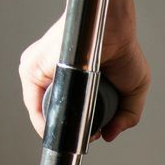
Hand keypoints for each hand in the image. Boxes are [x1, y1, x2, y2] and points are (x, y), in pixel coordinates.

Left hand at [19, 8, 149, 141]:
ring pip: (42, 112)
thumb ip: (126, 117)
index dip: (77, 129)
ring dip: (57, 128)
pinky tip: (59, 130)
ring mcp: (39, 71)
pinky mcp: (31, 68)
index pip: (64, 111)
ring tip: (74, 136)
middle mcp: (50, 75)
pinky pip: (33, 105)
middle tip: (86, 137)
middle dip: (68, 130)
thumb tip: (109, 136)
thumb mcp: (133, 91)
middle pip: (52, 114)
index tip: (90, 136)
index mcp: (69, 79)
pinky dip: (44, 123)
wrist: (114, 27)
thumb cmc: (125, 51)